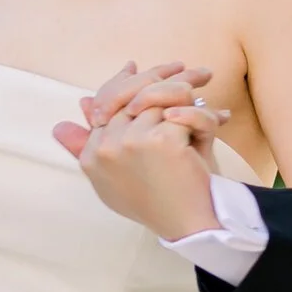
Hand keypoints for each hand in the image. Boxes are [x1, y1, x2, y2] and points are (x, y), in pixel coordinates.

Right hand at [51, 63, 228, 241]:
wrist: (189, 226)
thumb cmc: (159, 201)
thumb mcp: (119, 178)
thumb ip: (93, 146)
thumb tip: (71, 111)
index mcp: (92, 157)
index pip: (102, 104)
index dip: (119, 84)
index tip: (134, 68)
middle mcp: (105, 149)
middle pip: (129, 94)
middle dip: (156, 75)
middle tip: (178, 65)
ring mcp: (130, 143)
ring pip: (157, 98)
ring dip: (184, 88)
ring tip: (202, 80)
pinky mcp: (159, 141)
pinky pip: (182, 111)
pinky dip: (203, 114)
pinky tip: (219, 117)